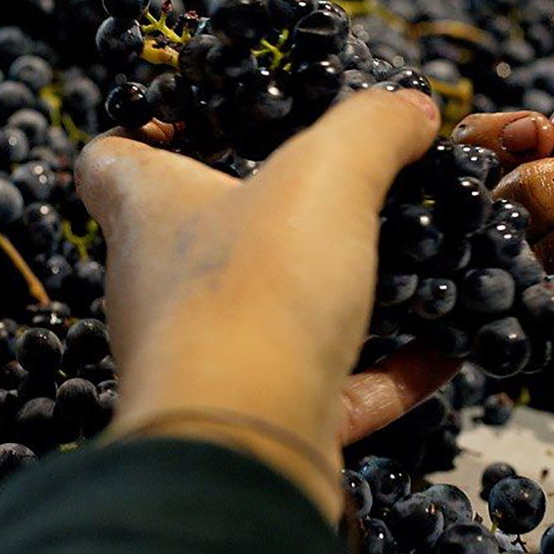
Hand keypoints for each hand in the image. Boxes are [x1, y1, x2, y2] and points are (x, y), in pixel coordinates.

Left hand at [76, 87, 452, 517]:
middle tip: (338, 187)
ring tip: (408, 264)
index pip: (108, 159)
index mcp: (150, 212)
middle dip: (267, 212)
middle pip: (200, 234)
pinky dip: (386, 370)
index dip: (140, 130)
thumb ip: (370, 128)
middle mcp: (162, 286)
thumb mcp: (324, 177)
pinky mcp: (257, 417)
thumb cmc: (255, 292)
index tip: (198, 119)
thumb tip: (413, 105)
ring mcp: (206, 358)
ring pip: (269, 314)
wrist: (242, 447)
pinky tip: (446, 352)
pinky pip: (329, 386)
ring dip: (335, 292)